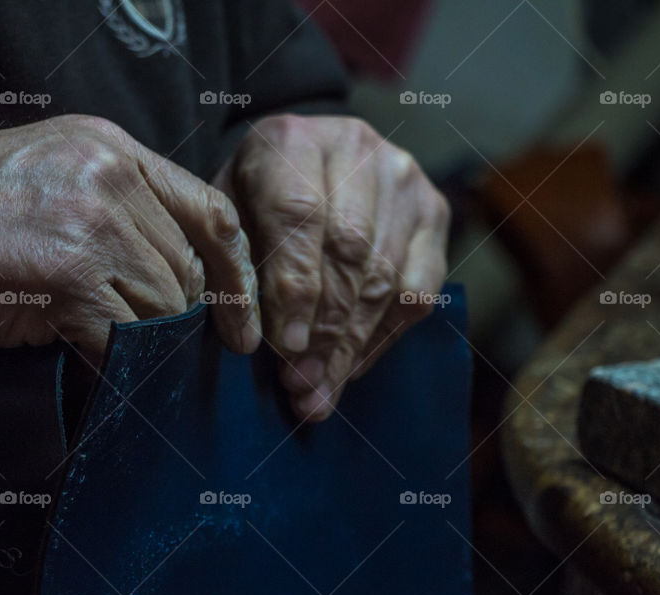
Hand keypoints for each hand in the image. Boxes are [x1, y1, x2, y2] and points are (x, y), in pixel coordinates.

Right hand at [0, 115, 260, 359]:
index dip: (234, 272)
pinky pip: (125, 337)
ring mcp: (91, 224)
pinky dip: (116, 363)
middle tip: (161, 349)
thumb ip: (119, 209)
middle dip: (178, 317)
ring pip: (162, 306)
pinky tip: (94, 365)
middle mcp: (109, 177)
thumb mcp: (52, 179)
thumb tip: (175, 277)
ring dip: (142, 341)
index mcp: (111, 148)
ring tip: (108, 349)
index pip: (209, 210)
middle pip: (185, 267)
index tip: (241, 321)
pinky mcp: (70, 276)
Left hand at [214, 115, 448, 421]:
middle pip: (350, 251)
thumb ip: (233, 265)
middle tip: (300, 384)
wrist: (303, 160)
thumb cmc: (251, 198)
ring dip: (351, 345)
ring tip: (319, 391)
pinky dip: (384, 337)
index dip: (295, 287)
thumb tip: (252, 340)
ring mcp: (403, 177)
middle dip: (324, 330)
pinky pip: (419, 289)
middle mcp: (355, 146)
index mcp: (290, 139)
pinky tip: (350, 366)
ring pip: (386, 276)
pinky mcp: (434, 210)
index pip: (300, 216)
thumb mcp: (225, 217)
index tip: (284, 348)